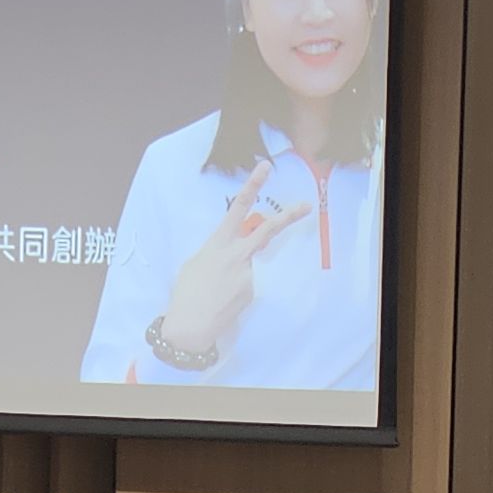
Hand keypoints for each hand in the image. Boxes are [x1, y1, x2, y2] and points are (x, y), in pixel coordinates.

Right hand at [157, 163, 313, 357]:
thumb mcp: (196, 262)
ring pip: (257, 263)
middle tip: (306, 206)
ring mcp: (249, 272)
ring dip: (244, 272)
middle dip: (288, 217)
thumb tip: (229, 249)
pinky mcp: (255, 290)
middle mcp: (237, 254)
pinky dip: (242, 288)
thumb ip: (217, 250)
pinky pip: (254, 283)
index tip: (265, 168)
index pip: (237, 208)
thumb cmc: (186, 292)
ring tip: (221, 288)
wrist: (191, 323)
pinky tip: (227, 300)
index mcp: (217, 243)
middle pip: (268, 230)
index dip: (252, 185)